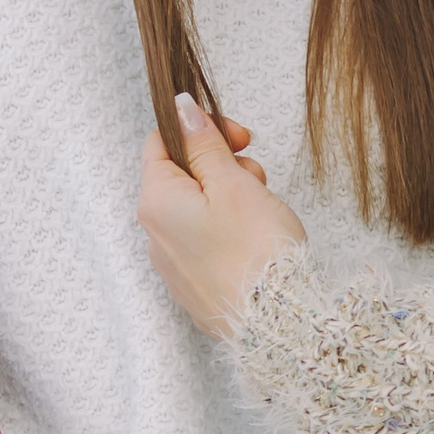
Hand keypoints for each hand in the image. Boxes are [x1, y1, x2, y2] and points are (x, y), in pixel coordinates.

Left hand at [139, 92, 306, 337]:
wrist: (278, 323)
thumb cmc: (257, 252)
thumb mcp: (233, 182)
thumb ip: (204, 144)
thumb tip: (181, 110)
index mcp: (156, 202)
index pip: (161, 143)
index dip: (199, 129)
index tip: (238, 136)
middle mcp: (155, 234)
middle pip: (183, 175)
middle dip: (222, 165)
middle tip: (256, 176)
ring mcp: (175, 263)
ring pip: (199, 207)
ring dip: (231, 196)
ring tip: (262, 211)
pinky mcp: (195, 284)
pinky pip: (207, 238)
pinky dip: (230, 227)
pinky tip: (256, 238)